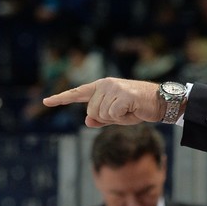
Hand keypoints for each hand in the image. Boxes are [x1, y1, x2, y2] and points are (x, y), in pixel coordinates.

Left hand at [42, 78, 163, 126]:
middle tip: (123, 112)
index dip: (61, 98)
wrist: (160, 102)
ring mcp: (114, 88)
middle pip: (91, 111)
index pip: (77, 93)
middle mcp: (105, 84)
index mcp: (101, 86)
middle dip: (106, 118)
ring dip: (116, 118)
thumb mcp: (117, 115)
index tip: (45, 102)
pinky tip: (132, 110)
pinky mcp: (123, 95)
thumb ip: (101, 118)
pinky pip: (113, 115)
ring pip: (101, 114)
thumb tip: (87, 121)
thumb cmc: (139, 108)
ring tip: (129, 110)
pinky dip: (122, 118)